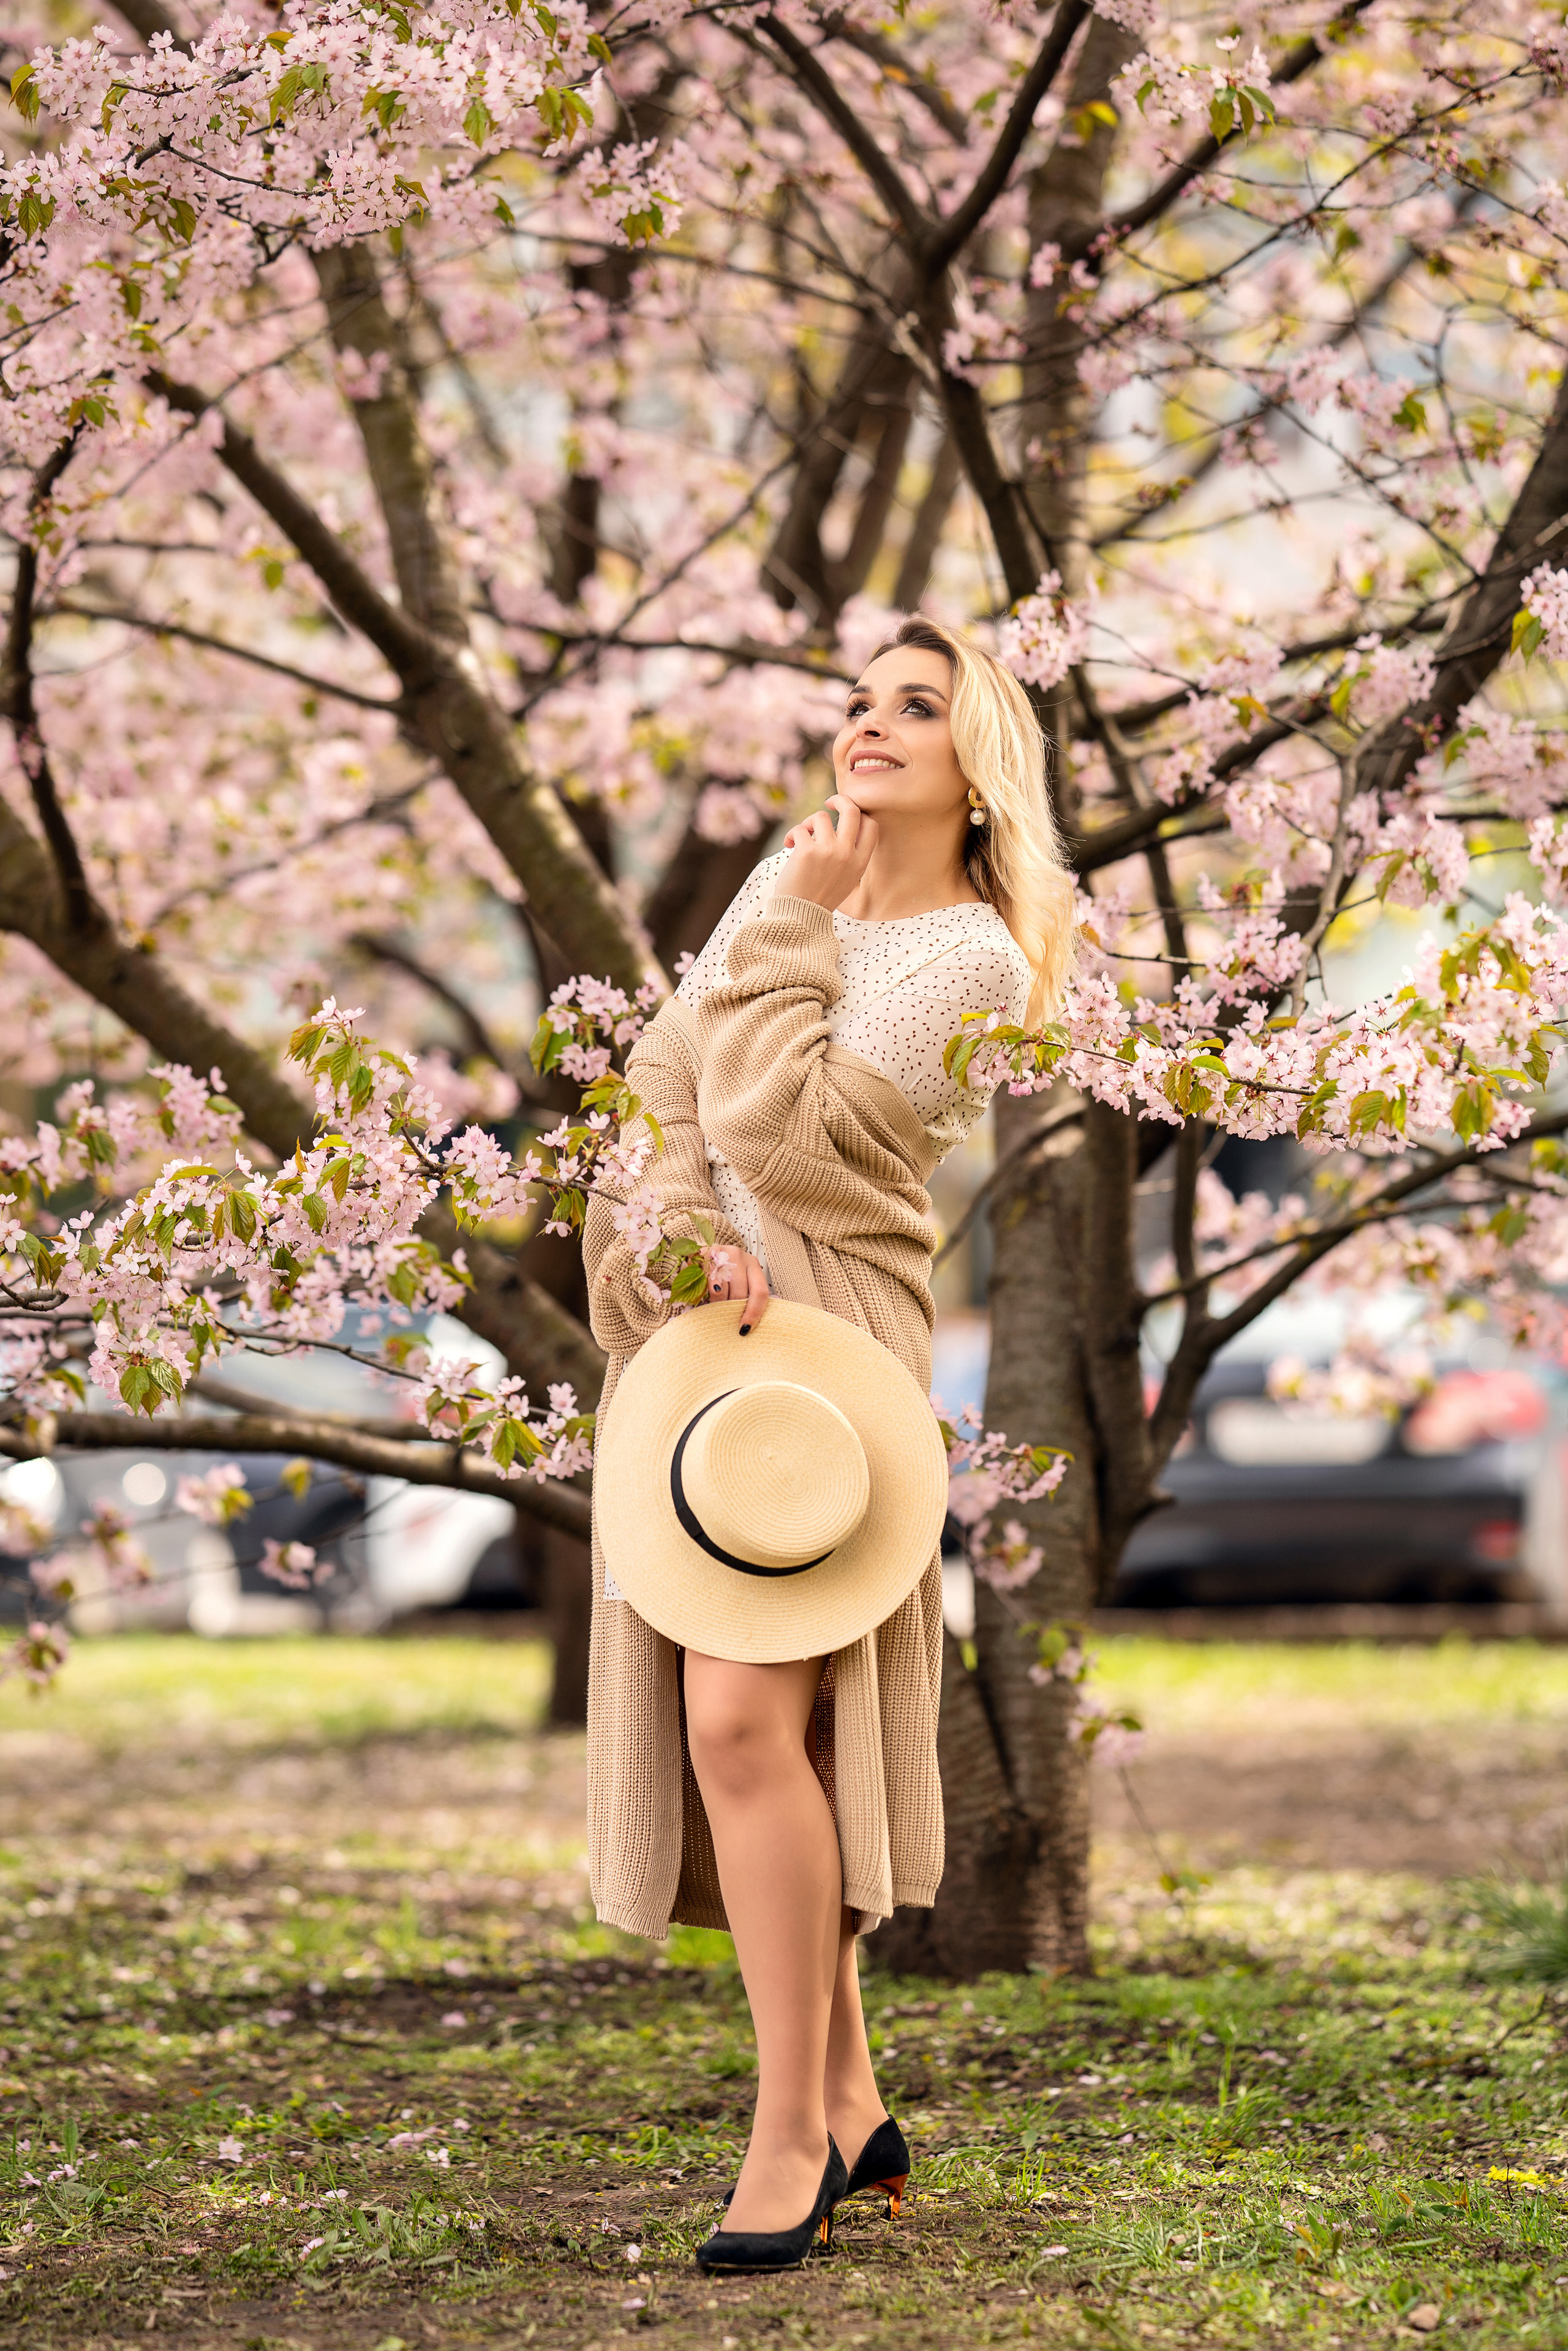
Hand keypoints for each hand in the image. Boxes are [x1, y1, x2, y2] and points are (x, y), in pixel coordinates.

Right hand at [706, 1246, 769, 1333]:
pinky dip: (706, 1293)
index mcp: (753, 1264)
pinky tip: (704, 1293)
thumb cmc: (721, 1272)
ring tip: (713, 1303)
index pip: (760, 1291)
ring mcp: (722, 1253)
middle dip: (732, 1309)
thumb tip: (749, 1325)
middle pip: (740, 1293)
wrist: (700, 1255)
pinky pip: (707, 1283)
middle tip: (725, 1315)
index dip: (754, 1312)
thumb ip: (746, 1297)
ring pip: (723, 1290)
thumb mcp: (738, 1282)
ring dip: (717, 1303)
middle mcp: (740, 1256)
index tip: (745, 1328)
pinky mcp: (705, 1255)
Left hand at [776, 793, 877, 911]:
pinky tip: (789, 846)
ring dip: (809, 822)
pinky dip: (792, 835)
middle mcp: (847, 854)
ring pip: (821, 816)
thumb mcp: (845, 878)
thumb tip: (840, 827)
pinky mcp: (807, 852)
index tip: (846, 814)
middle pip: (852, 810)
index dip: (860, 814)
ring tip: (801, 836)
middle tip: (829, 802)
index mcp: (860, 862)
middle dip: (840, 799)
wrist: (800, 916)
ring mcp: (828, 852)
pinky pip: (800, 829)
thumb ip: (848, 855)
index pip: (871, 826)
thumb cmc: (820, 897)